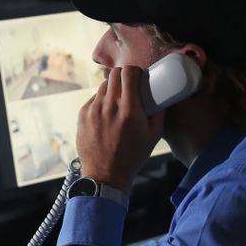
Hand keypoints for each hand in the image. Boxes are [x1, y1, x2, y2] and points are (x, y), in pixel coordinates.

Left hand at [76, 66, 164, 193]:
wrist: (106, 174)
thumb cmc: (132, 156)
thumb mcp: (153, 137)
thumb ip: (159, 114)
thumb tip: (162, 97)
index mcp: (129, 110)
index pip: (128, 73)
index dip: (134, 71)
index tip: (138, 76)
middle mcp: (109, 106)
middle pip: (114, 74)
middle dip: (123, 76)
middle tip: (128, 85)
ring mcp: (93, 110)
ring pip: (103, 86)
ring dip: (112, 88)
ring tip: (117, 101)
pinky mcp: (83, 115)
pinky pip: (94, 99)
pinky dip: (101, 101)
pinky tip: (107, 113)